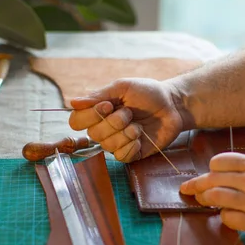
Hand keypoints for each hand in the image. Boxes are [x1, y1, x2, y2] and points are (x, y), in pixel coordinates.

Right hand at [68, 78, 187, 162]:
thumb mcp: (123, 87)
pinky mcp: (131, 154)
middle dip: (114, 122)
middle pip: (93, 134)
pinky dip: (132, 146)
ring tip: (138, 124)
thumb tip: (72, 102)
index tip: (107, 105)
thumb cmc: (147, 93)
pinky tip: (141, 137)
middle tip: (129, 113)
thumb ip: (99, 95)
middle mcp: (103, 129)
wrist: (173, 105)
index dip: (89, 116)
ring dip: (126, 133)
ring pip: (108, 146)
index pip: (76, 121)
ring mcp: (117, 143)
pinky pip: (121, 157)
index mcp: (97, 112)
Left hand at [179, 152, 244, 243]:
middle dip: (196, 186)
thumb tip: (232, 170)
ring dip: (207, 202)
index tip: (208, 176)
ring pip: (214, 199)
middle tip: (188, 190)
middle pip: (210, 180)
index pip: (218, 162)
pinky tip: (231, 217)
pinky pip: (228, 219)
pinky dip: (225, 218)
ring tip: (205, 204)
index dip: (210, 170)